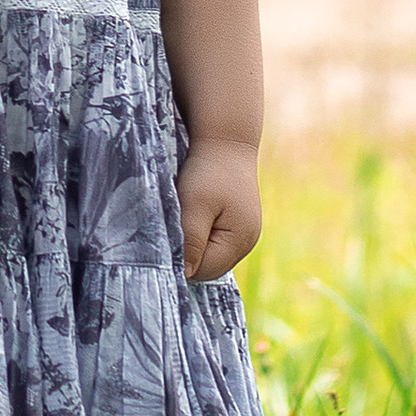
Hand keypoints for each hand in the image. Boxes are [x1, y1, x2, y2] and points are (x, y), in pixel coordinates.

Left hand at [178, 140, 260, 280]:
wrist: (226, 140)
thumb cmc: (209, 171)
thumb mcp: (194, 205)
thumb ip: (191, 240)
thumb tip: (185, 274)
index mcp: (240, 240)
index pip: (203, 270)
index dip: (181, 259)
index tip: (167, 236)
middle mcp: (247, 242)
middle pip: (209, 266)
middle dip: (188, 252)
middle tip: (173, 225)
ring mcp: (244, 234)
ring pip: (210, 254)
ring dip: (193, 242)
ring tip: (184, 216)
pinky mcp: (238, 225)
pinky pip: (214, 241)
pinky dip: (200, 233)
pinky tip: (193, 214)